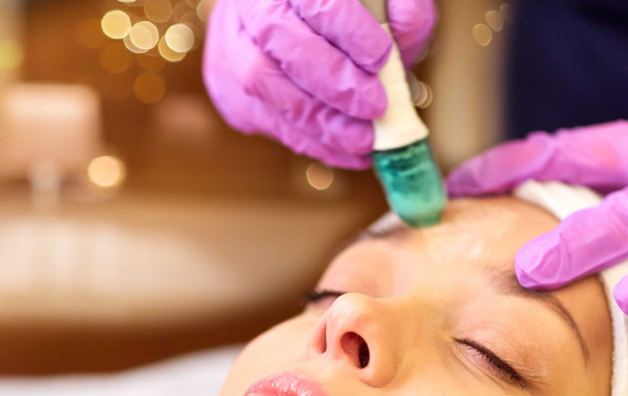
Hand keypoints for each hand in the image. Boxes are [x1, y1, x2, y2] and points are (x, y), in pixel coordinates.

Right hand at [202, 0, 435, 168]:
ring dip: (317, 121)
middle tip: (375, 107)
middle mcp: (248, 3)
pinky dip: (305, 139)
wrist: (301, 21)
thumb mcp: (384, 0)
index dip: (347, 29)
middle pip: (279, 38)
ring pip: (260, 82)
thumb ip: (404, 8)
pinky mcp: (223, 81)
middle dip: (332, 82)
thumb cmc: (353, 11)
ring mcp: (227, 42)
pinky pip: (259, 116)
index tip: (381, 58)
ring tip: (363, 141)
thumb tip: (403, 33)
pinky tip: (342, 149)